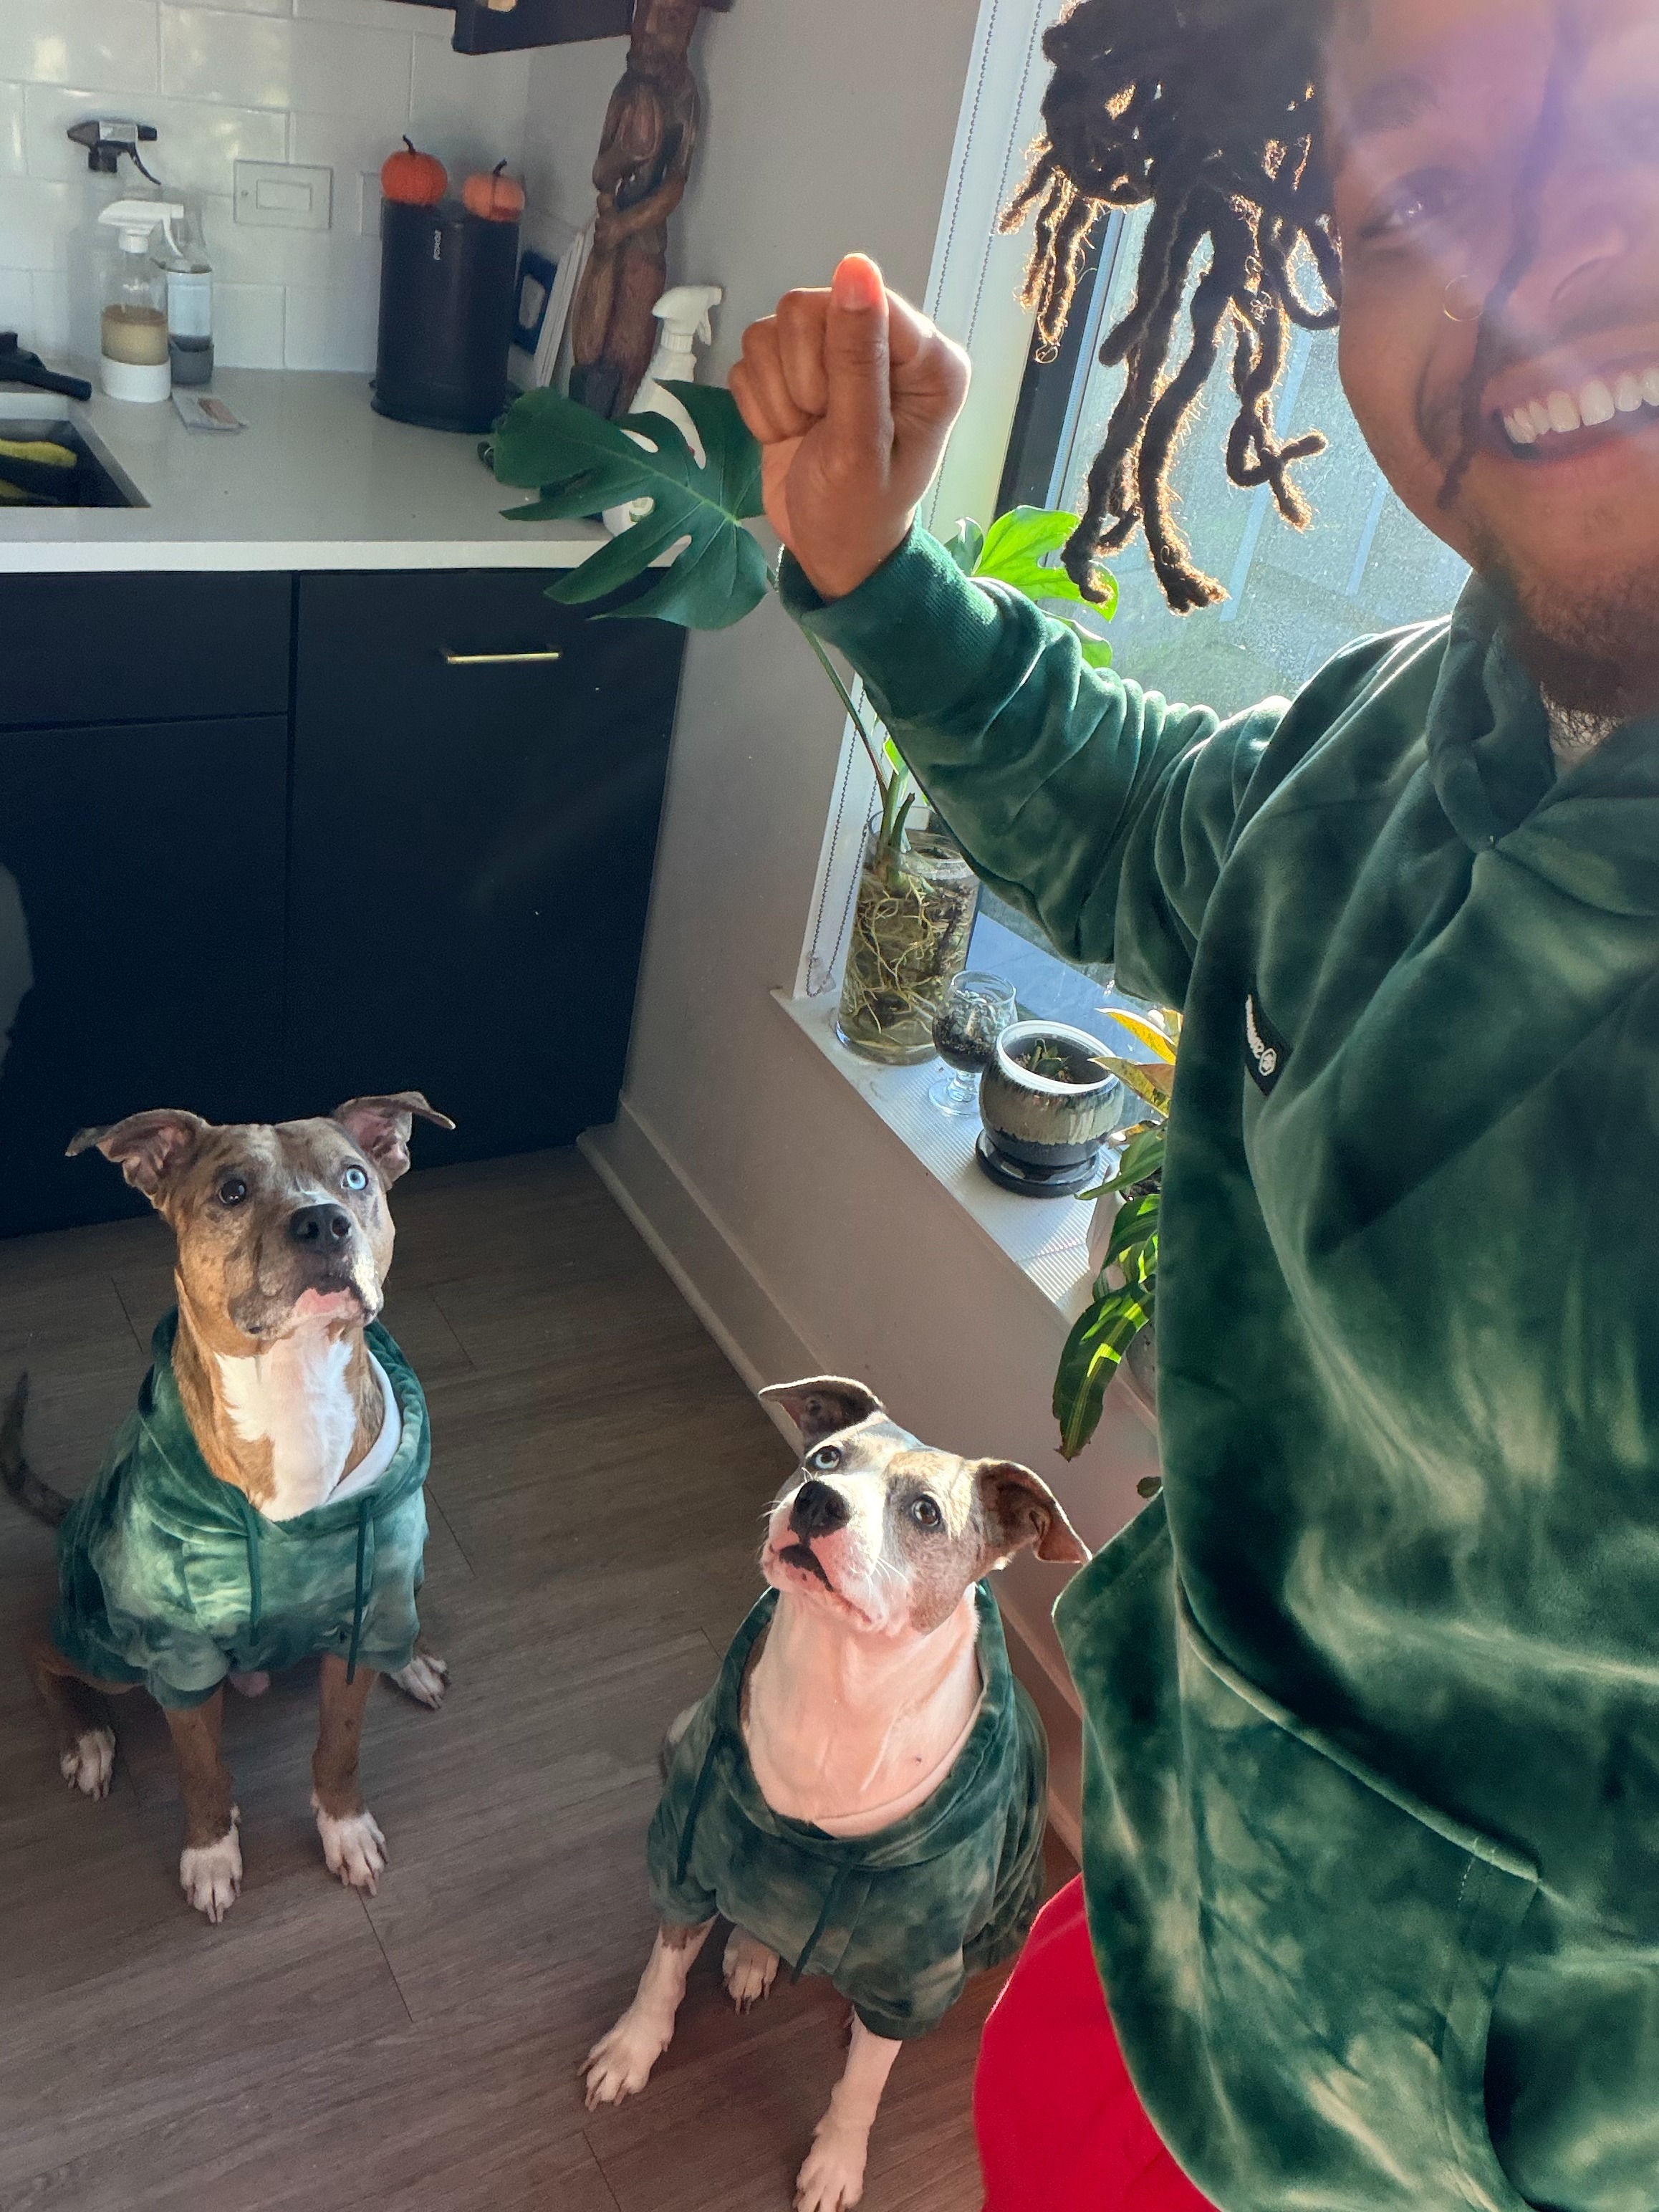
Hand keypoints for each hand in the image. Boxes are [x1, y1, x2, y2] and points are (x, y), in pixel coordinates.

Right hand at [729, 254, 970, 600]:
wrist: (829, 553)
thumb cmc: (858, 513)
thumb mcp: (860, 444)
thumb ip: (858, 356)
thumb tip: (856, 267)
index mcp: (927, 357)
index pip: (860, 300)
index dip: (833, 355)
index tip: (839, 408)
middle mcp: (885, 343)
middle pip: (806, 307)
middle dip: (801, 379)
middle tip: (821, 426)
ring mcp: (836, 353)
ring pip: (771, 330)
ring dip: (778, 395)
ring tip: (807, 432)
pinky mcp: (793, 370)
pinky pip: (750, 357)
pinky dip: (760, 404)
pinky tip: (789, 432)